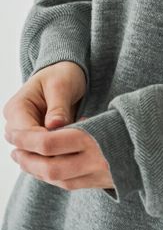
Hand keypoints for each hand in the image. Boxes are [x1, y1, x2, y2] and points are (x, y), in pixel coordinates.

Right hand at [3, 61, 112, 190]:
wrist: (66, 73)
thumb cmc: (62, 74)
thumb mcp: (62, 85)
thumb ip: (58, 106)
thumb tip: (54, 125)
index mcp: (16, 108)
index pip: (26, 135)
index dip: (47, 142)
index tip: (71, 141)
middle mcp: (15, 125)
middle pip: (29, 149)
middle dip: (53, 151)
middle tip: (78, 145)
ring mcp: (25, 135)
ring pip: (37, 156)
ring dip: (58, 153)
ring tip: (79, 142)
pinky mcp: (37, 141)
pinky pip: (46, 154)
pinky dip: (61, 152)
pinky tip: (77, 144)